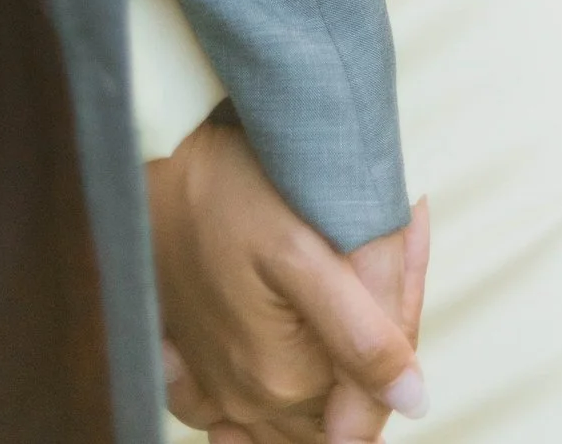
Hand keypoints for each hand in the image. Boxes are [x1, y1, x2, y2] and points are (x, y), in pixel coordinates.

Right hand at [146, 113, 429, 442]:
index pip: (372, 396)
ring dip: (329, 356)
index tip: (399, 248)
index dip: (397, 335)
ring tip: (335, 271)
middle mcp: (246, 397)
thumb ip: (361, 335)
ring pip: (298, 408)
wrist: (147, 151)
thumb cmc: (225, 187)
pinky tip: (277, 342)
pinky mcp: (190, 363)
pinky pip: (236, 410)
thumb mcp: (303, 249)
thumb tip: (413, 400)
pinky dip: (269, 392)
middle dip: (366, 338)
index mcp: (283, 379)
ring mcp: (214, 385)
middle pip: (337, 399)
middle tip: (380, 241)